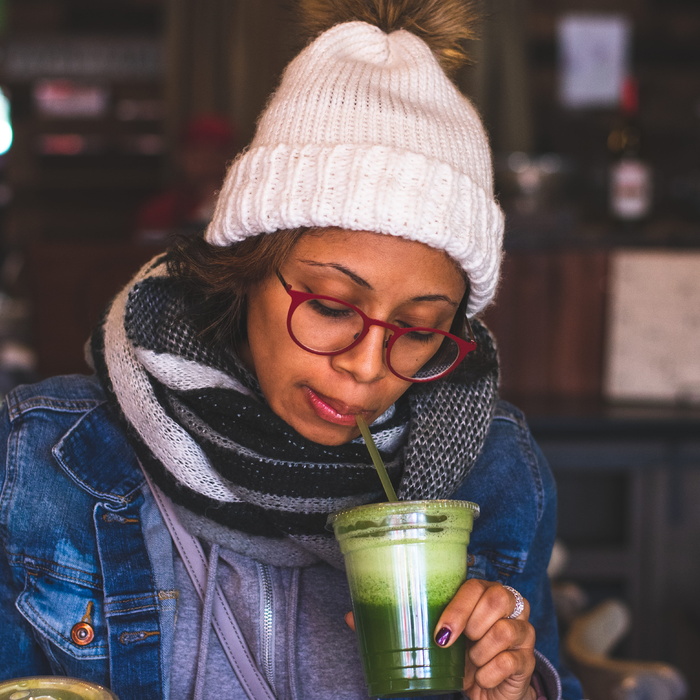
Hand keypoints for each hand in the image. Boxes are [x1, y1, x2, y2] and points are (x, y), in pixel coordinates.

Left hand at [435, 579, 535, 699]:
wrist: (487, 689)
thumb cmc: (466, 653)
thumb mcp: (454, 633)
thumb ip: (447, 620)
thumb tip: (430, 624)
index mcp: (490, 592)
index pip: (476, 587)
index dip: (458, 609)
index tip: (441, 633)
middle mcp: (514, 606)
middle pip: (497, 599)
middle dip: (473, 626)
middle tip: (464, 642)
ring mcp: (525, 632)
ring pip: (503, 632)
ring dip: (479, 653)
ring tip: (475, 661)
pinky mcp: (529, 660)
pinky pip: (507, 662)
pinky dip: (487, 674)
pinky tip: (483, 677)